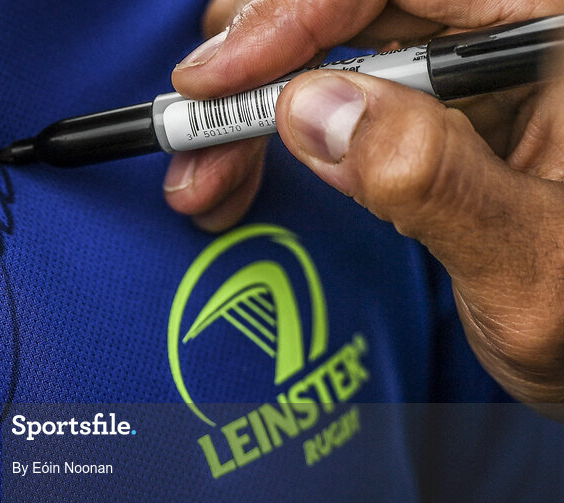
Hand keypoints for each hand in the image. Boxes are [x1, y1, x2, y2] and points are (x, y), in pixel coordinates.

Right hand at [168, 0, 563, 412]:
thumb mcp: (529, 260)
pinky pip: (338, 104)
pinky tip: (237, 178)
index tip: (213, 81)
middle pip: (352, 9)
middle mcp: (508, 38)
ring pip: (332, 56)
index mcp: (554, 29)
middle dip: (255, 74)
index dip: (291, 15)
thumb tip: (311, 107)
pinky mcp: (437, 119)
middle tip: (192, 138)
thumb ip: (431, 177)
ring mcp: (469, 77)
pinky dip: (274, 141)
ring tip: (203, 180)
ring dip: (250, 113)